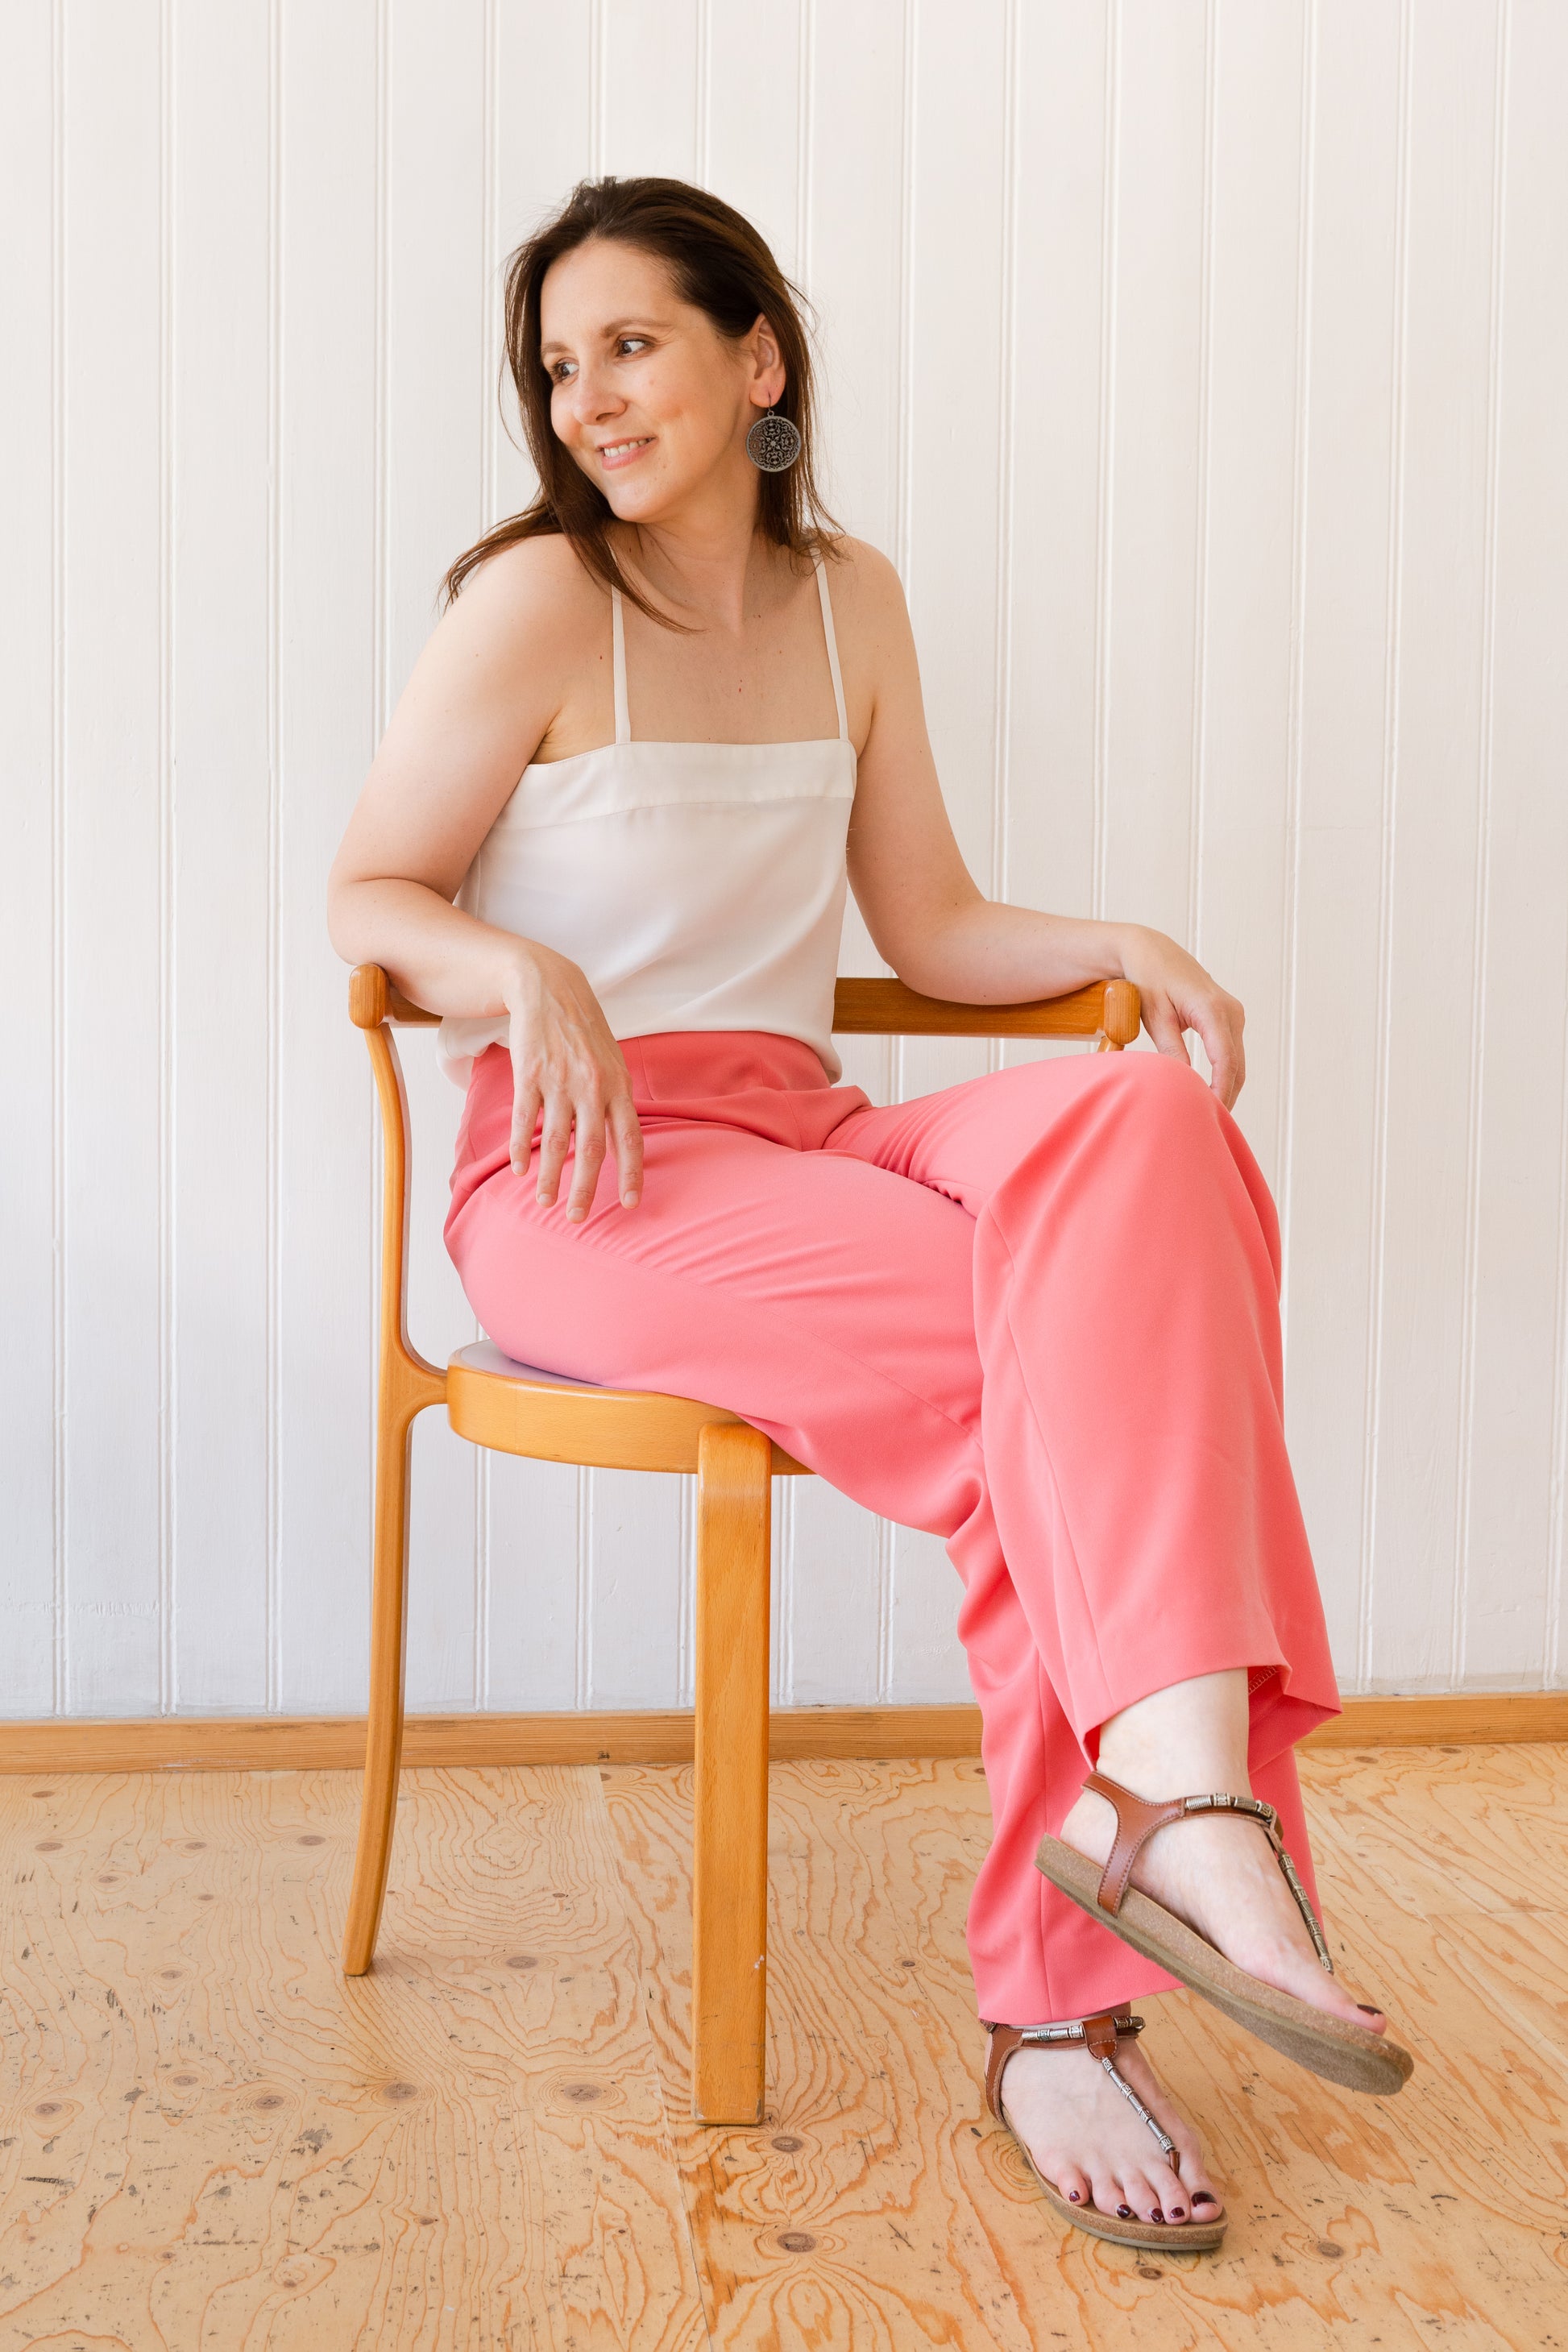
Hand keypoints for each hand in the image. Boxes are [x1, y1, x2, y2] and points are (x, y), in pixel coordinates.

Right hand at [503, 945, 643, 1218]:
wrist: (549, 988)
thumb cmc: (584, 1031)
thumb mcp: (611, 1063)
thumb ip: (616, 1103)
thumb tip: (619, 1146)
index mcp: (619, 1085)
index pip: (629, 1138)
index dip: (631, 1173)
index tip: (630, 1204)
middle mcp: (592, 1087)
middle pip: (590, 1150)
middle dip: (585, 1189)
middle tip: (577, 1218)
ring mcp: (559, 1081)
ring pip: (555, 1142)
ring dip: (549, 1177)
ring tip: (544, 1201)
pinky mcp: (529, 1074)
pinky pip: (526, 1120)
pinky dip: (522, 1149)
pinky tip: (519, 1169)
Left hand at [1115, 926, 1244, 1108]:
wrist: (1151, 952)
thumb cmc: (1148, 980)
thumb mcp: (1154, 1016)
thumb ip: (1171, 1049)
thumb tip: (1184, 1082)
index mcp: (1212, 1009)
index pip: (1225, 1061)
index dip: (1221, 1091)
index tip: (1212, 1115)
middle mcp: (1230, 1011)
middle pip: (1236, 1066)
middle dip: (1226, 1097)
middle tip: (1211, 1126)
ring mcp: (1233, 1013)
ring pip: (1237, 1061)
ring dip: (1227, 1088)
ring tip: (1210, 1115)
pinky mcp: (1229, 1017)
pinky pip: (1232, 1052)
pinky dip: (1225, 1075)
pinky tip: (1211, 1094)